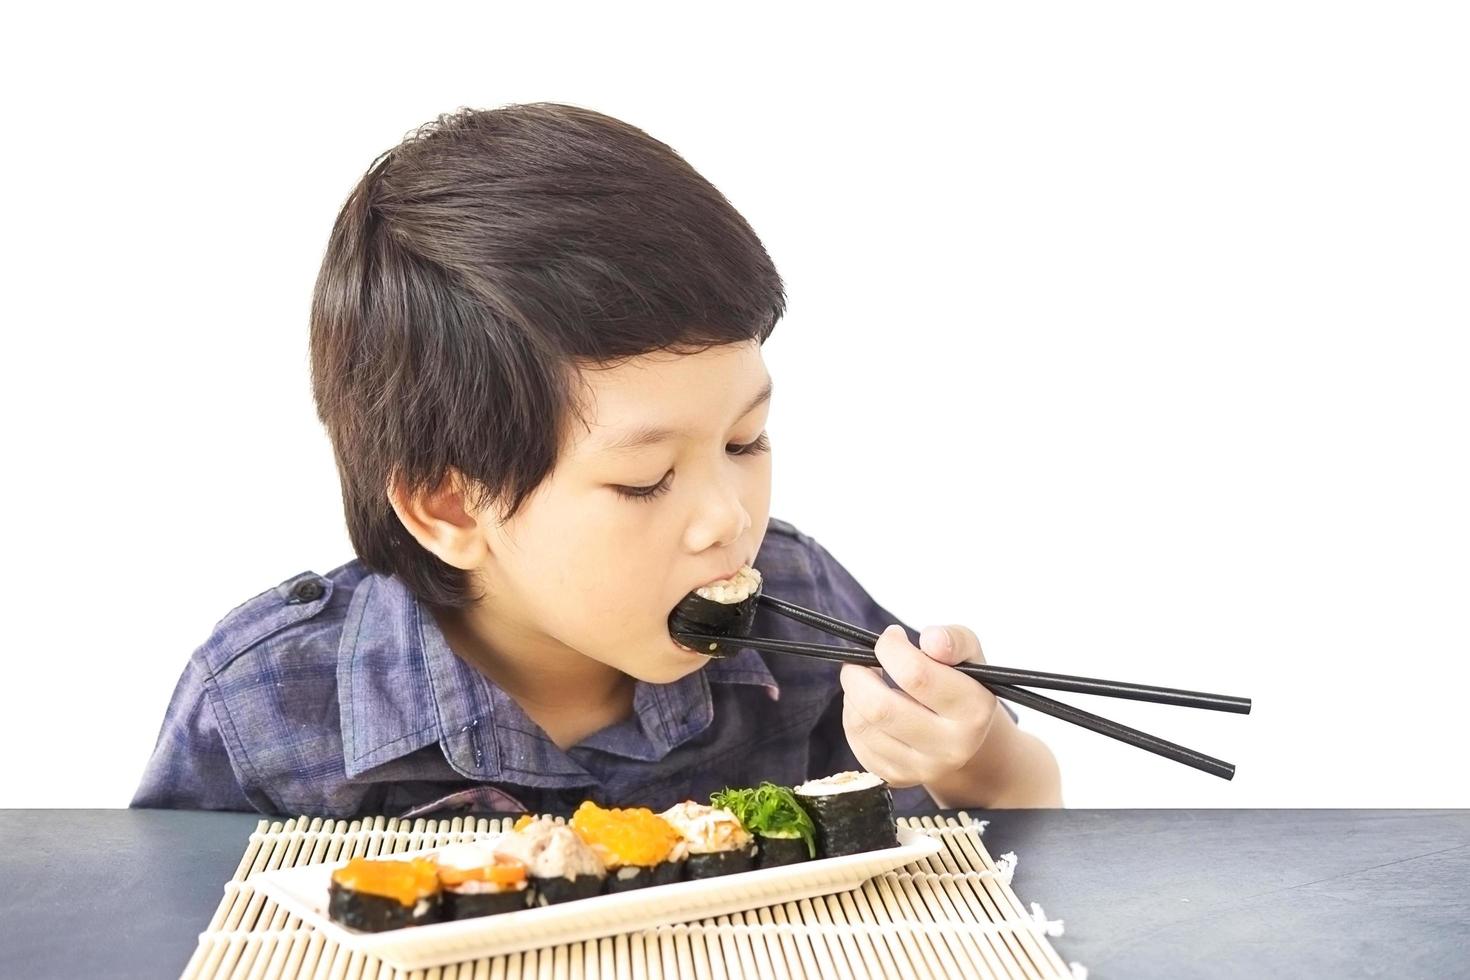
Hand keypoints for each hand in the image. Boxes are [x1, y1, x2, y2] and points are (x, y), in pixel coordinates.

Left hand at [839, 624, 998, 788]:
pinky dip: (853, 716)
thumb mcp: (968, 654)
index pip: (915, 675)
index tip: (892, 636)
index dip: (891, 648)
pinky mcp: (897, 778)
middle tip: (861, 661)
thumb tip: (930, 639)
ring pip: (861, 724)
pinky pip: (856, 742)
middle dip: (857, 675)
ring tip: (867, 681)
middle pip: (879, 707)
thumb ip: (953, 640)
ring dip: (853, 694)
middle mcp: (950, 747)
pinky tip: (868, 705)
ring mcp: (922, 768)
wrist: (964, 736)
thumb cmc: (961, 685)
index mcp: (973, 711)